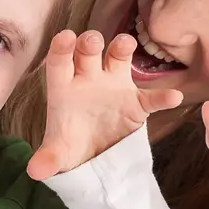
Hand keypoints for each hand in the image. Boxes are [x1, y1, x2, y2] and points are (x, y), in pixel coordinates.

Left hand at [27, 31, 183, 180]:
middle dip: (90, 42)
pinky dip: (162, 96)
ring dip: (122, 48)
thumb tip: (35, 171)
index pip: (59, 62)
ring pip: (118, 58)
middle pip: (88, 52)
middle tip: (92, 40)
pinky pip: (151, 97)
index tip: (64, 37)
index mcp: (65, 87)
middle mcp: (88, 79)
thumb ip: (48, 159)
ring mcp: (113, 86)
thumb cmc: (71, 146)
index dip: (60, 48)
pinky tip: (173, 97)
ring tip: (126, 44)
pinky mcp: (135, 102)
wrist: (96, 158)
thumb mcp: (59, 154)